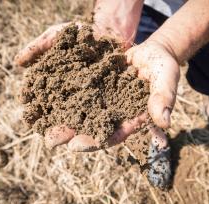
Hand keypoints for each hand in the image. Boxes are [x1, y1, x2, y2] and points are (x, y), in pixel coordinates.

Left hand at [15, 24, 178, 151]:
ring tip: (41, 124)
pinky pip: (80, 94)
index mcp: (132, 118)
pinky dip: (65, 98)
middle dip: (72, 135)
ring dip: (63, 120)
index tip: (75, 146)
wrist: (153, 52)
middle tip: (51, 141)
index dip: (95, 141)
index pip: (113, 135)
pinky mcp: (97, 87)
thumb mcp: (166, 79)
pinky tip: (47, 99)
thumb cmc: (162, 67)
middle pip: (92, 128)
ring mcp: (105, 101)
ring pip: (82, 113)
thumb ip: (164, 98)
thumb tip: (164, 123)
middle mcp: (116, 113)